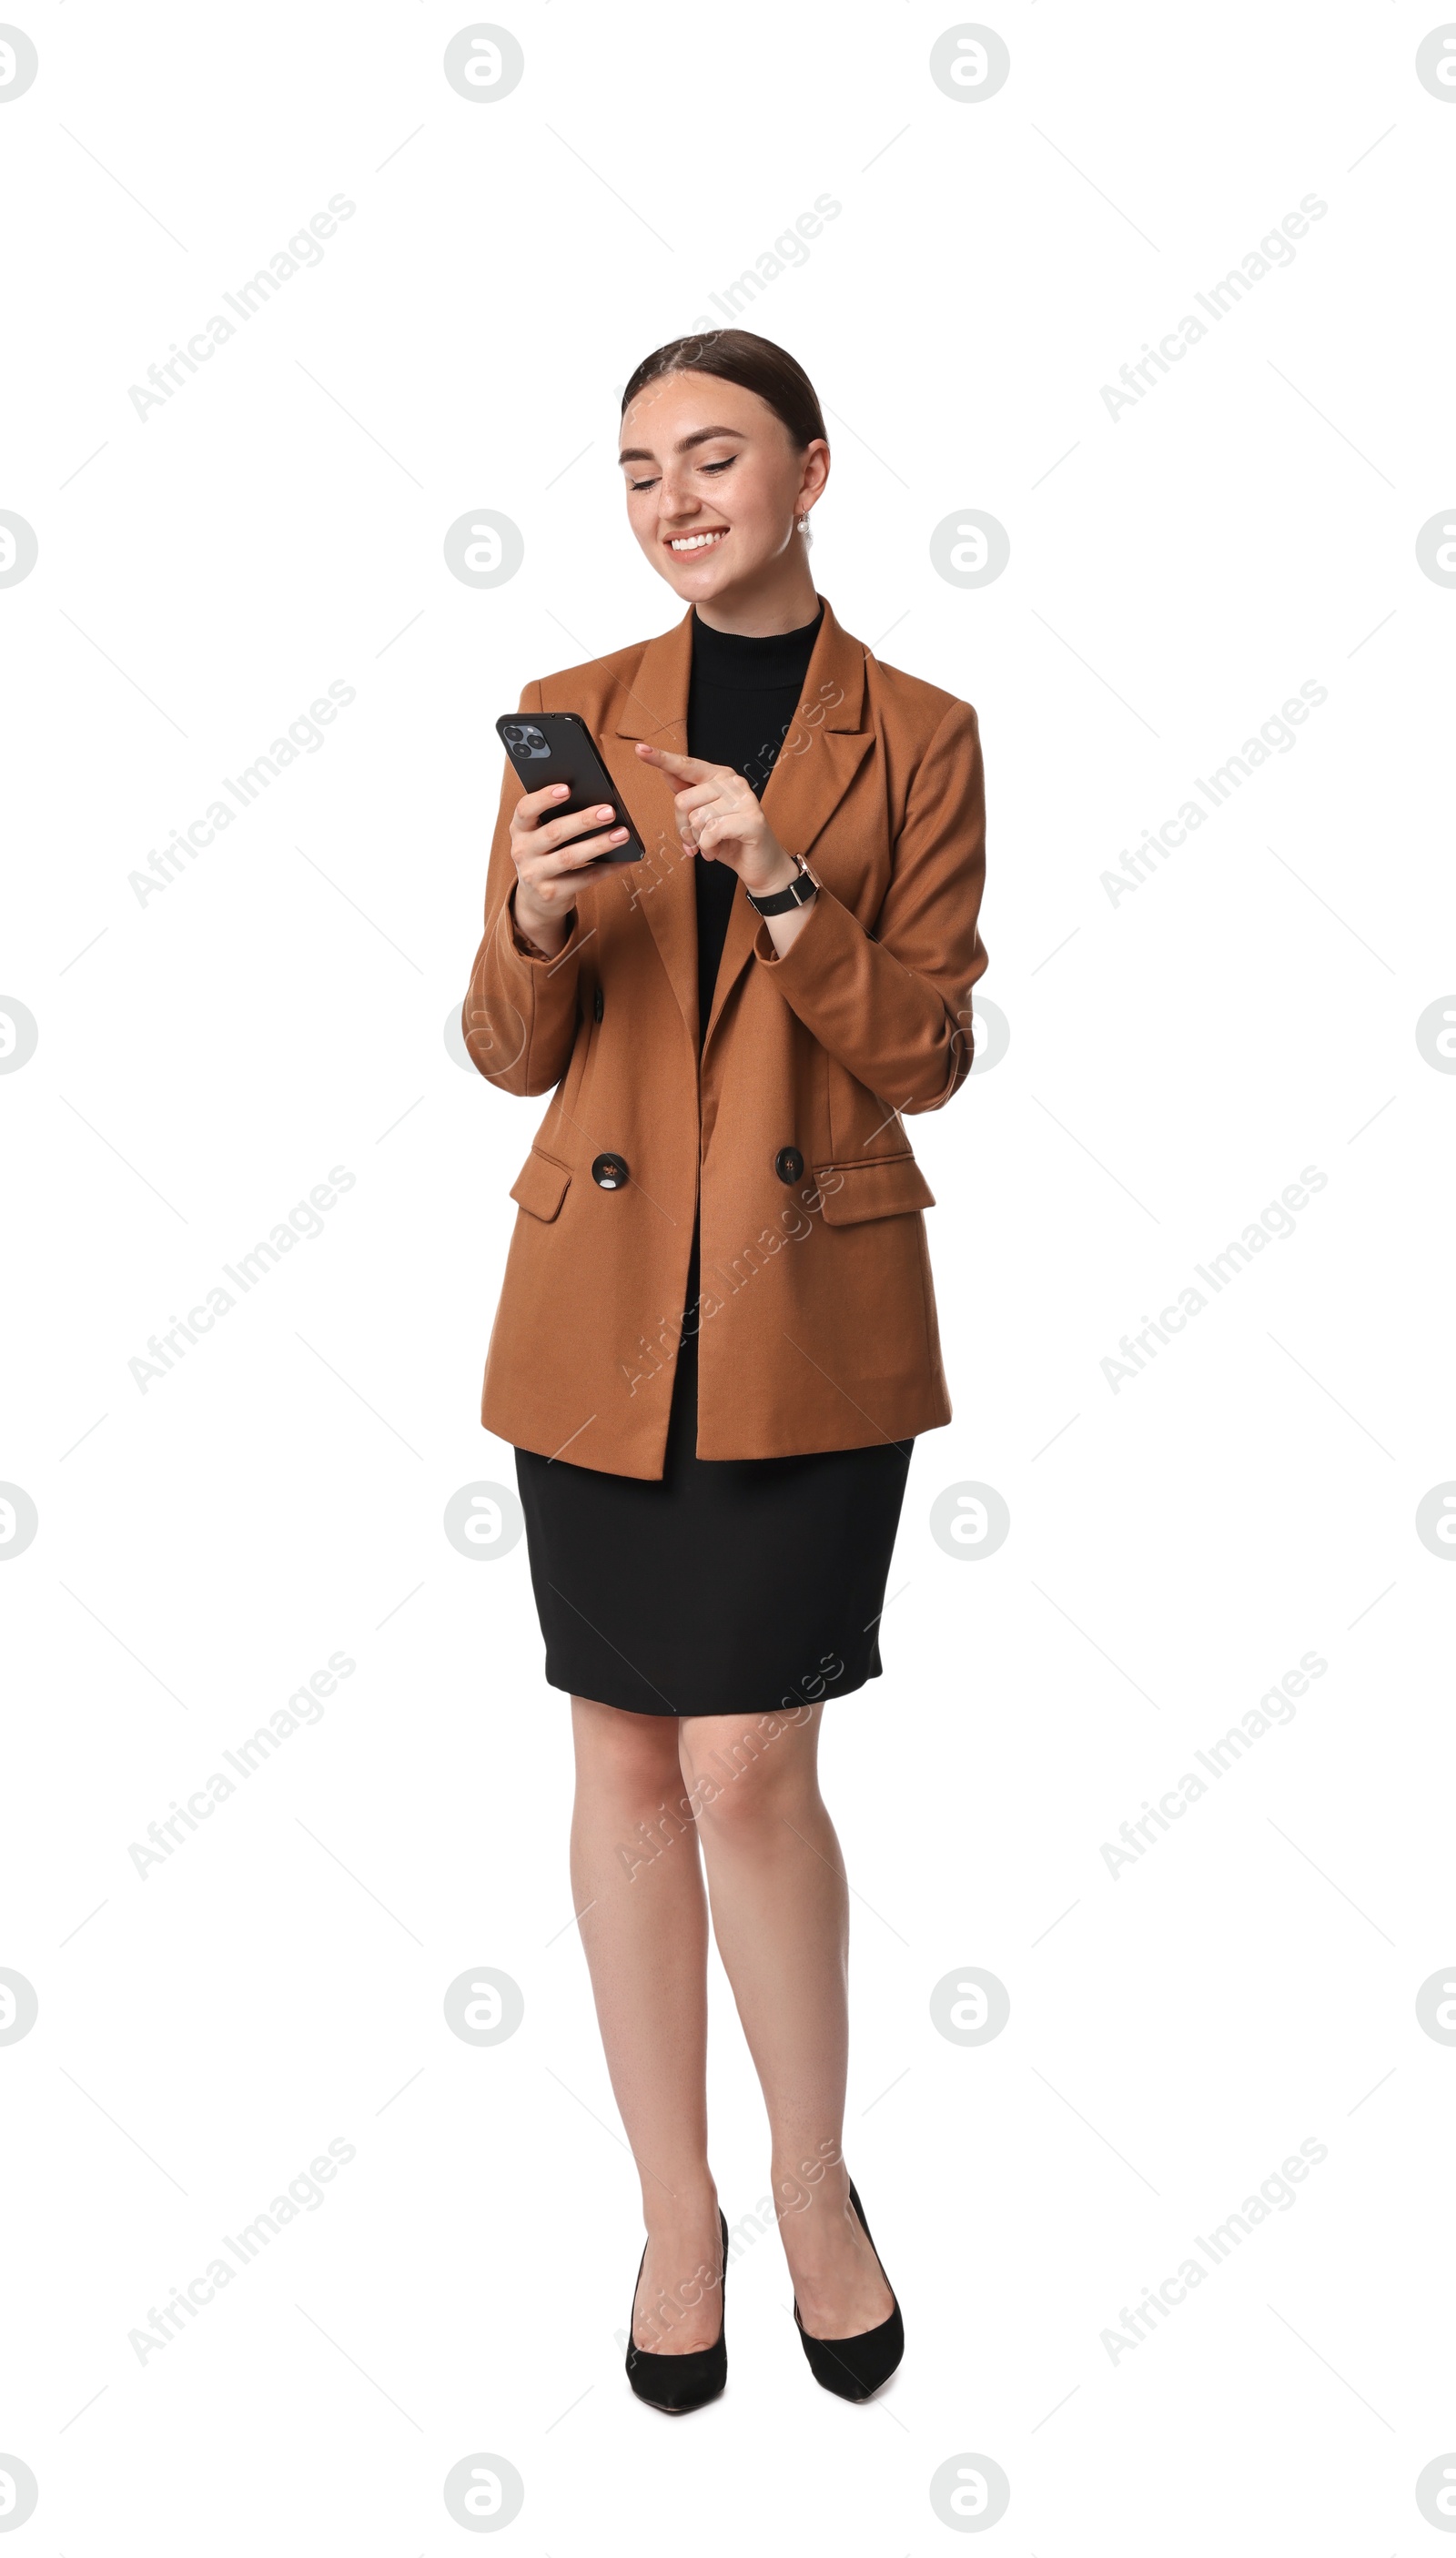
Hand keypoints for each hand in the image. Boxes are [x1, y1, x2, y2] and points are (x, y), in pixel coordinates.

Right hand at [509, 781, 628, 952]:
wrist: (536, 898)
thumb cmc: (546, 854)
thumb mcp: (540, 835)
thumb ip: (555, 818)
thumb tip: (596, 805)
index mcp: (519, 829)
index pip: (526, 809)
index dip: (544, 798)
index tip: (567, 788)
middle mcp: (522, 851)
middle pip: (554, 832)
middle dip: (584, 820)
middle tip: (609, 811)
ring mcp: (535, 875)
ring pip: (570, 857)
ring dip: (599, 844)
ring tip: (622, 834)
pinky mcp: (551, 893)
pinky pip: (584, 879)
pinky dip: (607, 868)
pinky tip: (625, 859)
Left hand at [635, 743, 798, 900]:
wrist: (760, 865)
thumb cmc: (729, 839)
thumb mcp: (703, 816)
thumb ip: (687, 794)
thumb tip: (666, 772)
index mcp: (719, 776)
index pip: (685, 766)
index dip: (661, 759)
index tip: (639, 749)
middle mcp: (732, 782)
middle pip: (683, 801)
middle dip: (684, 828)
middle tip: (697, 840)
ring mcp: (744, 799)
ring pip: (697, 819)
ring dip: (699, 840)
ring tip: (711, 845)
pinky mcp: (751, 820)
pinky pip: (711, 832)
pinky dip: (709, 848)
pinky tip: (717, 850)